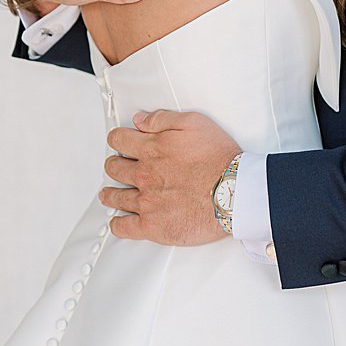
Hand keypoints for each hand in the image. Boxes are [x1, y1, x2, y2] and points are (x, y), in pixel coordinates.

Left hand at [99, 109, 240, 246]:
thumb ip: (162, 119)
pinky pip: (124, 227)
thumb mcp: (194, 123)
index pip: (119, 140)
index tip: (119, 143)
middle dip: (114, 166)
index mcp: (151, 149)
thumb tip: (140, 119)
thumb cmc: (220, 160)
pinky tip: (119, 221)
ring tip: (110, 195)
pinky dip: (118, 224)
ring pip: (115, 197)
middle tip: (117, 169)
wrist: (236, 192)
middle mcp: (144, 175)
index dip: (118, 139)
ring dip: (110, 194)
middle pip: (114, 168)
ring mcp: (146, 201)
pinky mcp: (153, 225)